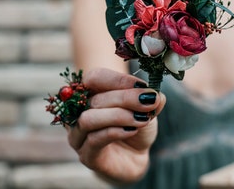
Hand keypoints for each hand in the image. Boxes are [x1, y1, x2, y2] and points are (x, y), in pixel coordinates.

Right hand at [65, 68, 165, 182]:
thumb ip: (148, 99)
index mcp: (89, 93)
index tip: (143, 85)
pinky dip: (116, 132)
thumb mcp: (145, 108)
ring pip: (89, 119)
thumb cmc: (134, 126)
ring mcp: (78, 135)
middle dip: (126, 98)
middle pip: (95, 98)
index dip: (118, 80)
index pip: (94, 78)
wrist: (135, 156)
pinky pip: (95, 139)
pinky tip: (133, 130)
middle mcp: (77, 112)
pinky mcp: (86, 155)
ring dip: (119, 116)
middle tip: (149, 101)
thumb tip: (156, 94)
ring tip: (142, 118)